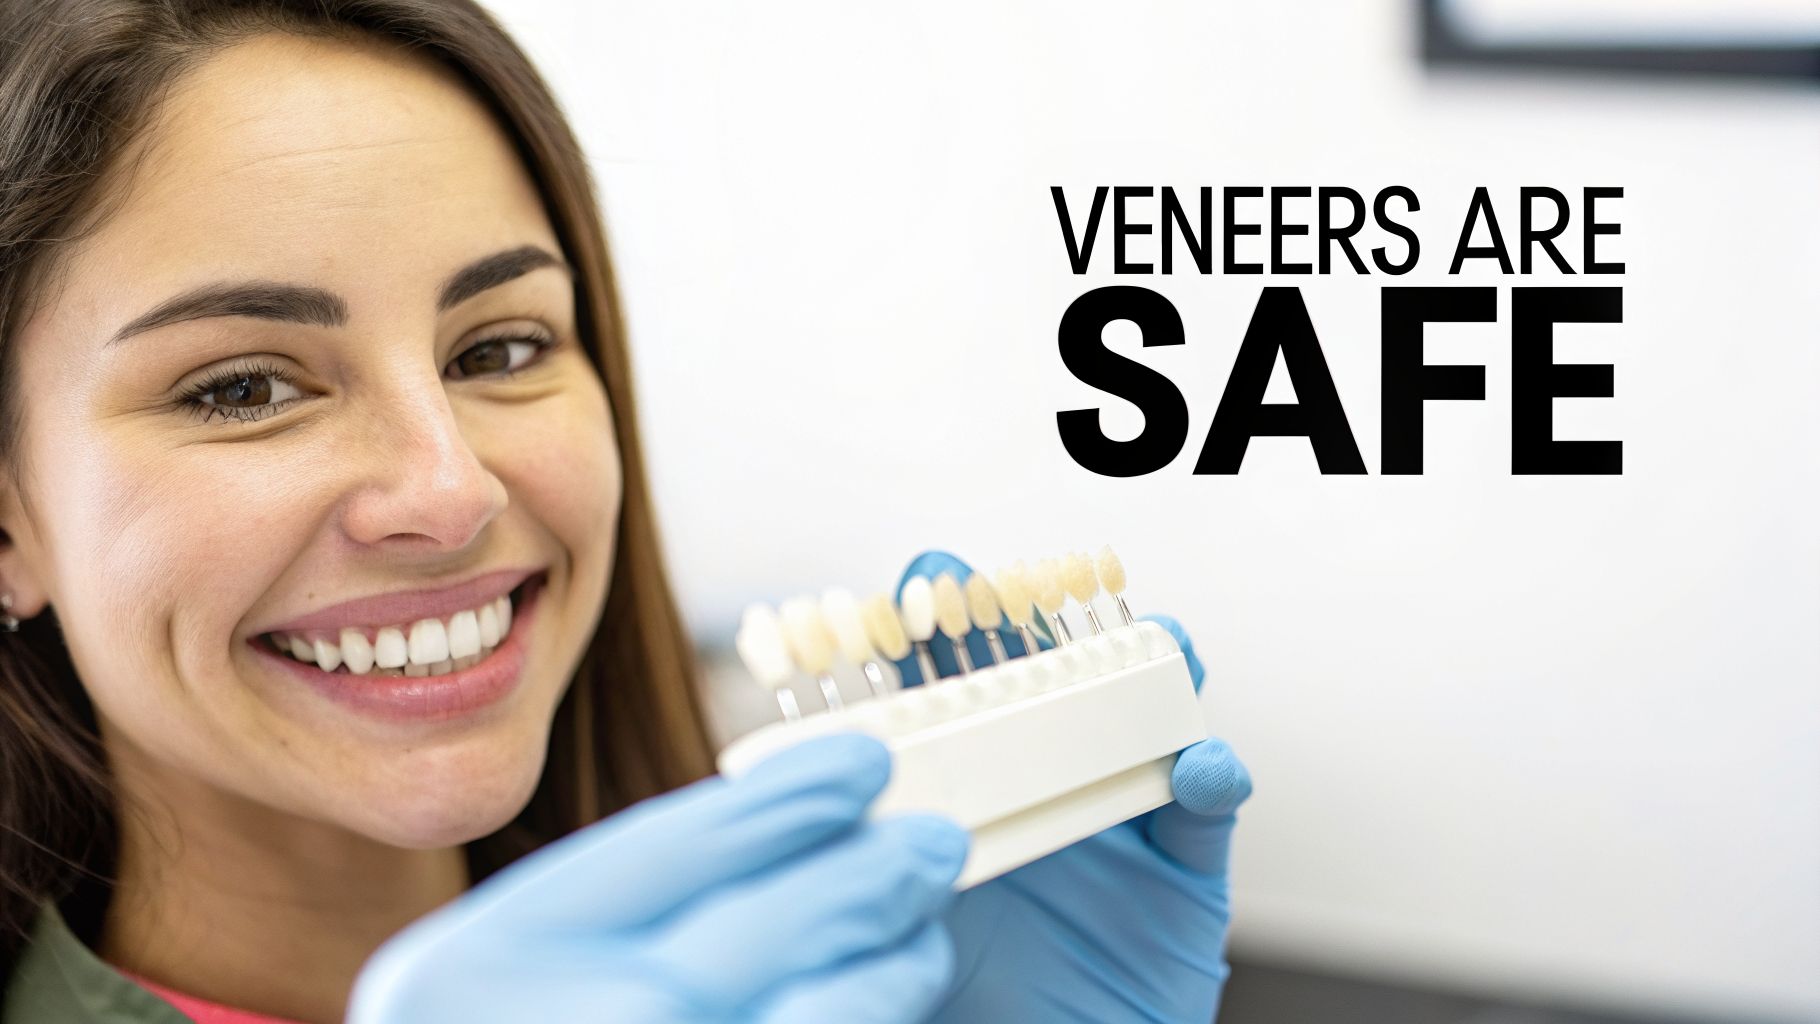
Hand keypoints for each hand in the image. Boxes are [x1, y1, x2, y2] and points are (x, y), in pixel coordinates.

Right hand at [347, 733, 967, 1022]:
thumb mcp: (493, 983)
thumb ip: (604, 925)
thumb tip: (767, 848)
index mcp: (483, 966)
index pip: (666, 851)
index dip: (782, 802)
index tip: (857, 769)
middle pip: (754, 931)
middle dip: (861, 877)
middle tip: (928, 842)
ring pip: (822, 1016)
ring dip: (889, 966)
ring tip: (922, 933)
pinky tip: (890, 1003)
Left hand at [890, 550, 1252, 1022]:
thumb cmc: (967, 1008)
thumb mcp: (895, 925)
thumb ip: (872, 857)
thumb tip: (807, 789)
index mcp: (965, 800)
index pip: (953, 696)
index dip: (942, 635)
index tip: (925, 581)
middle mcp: (1043, 796)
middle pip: (1051, 688)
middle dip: (1046, 624)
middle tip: (1034, 586)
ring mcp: (1119, 828)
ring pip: (1145, 724)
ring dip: (1154, 671)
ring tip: (1154, 641)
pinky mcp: (1184, 879)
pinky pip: (1207, 816)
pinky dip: (1214, 776)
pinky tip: (1200, 765)